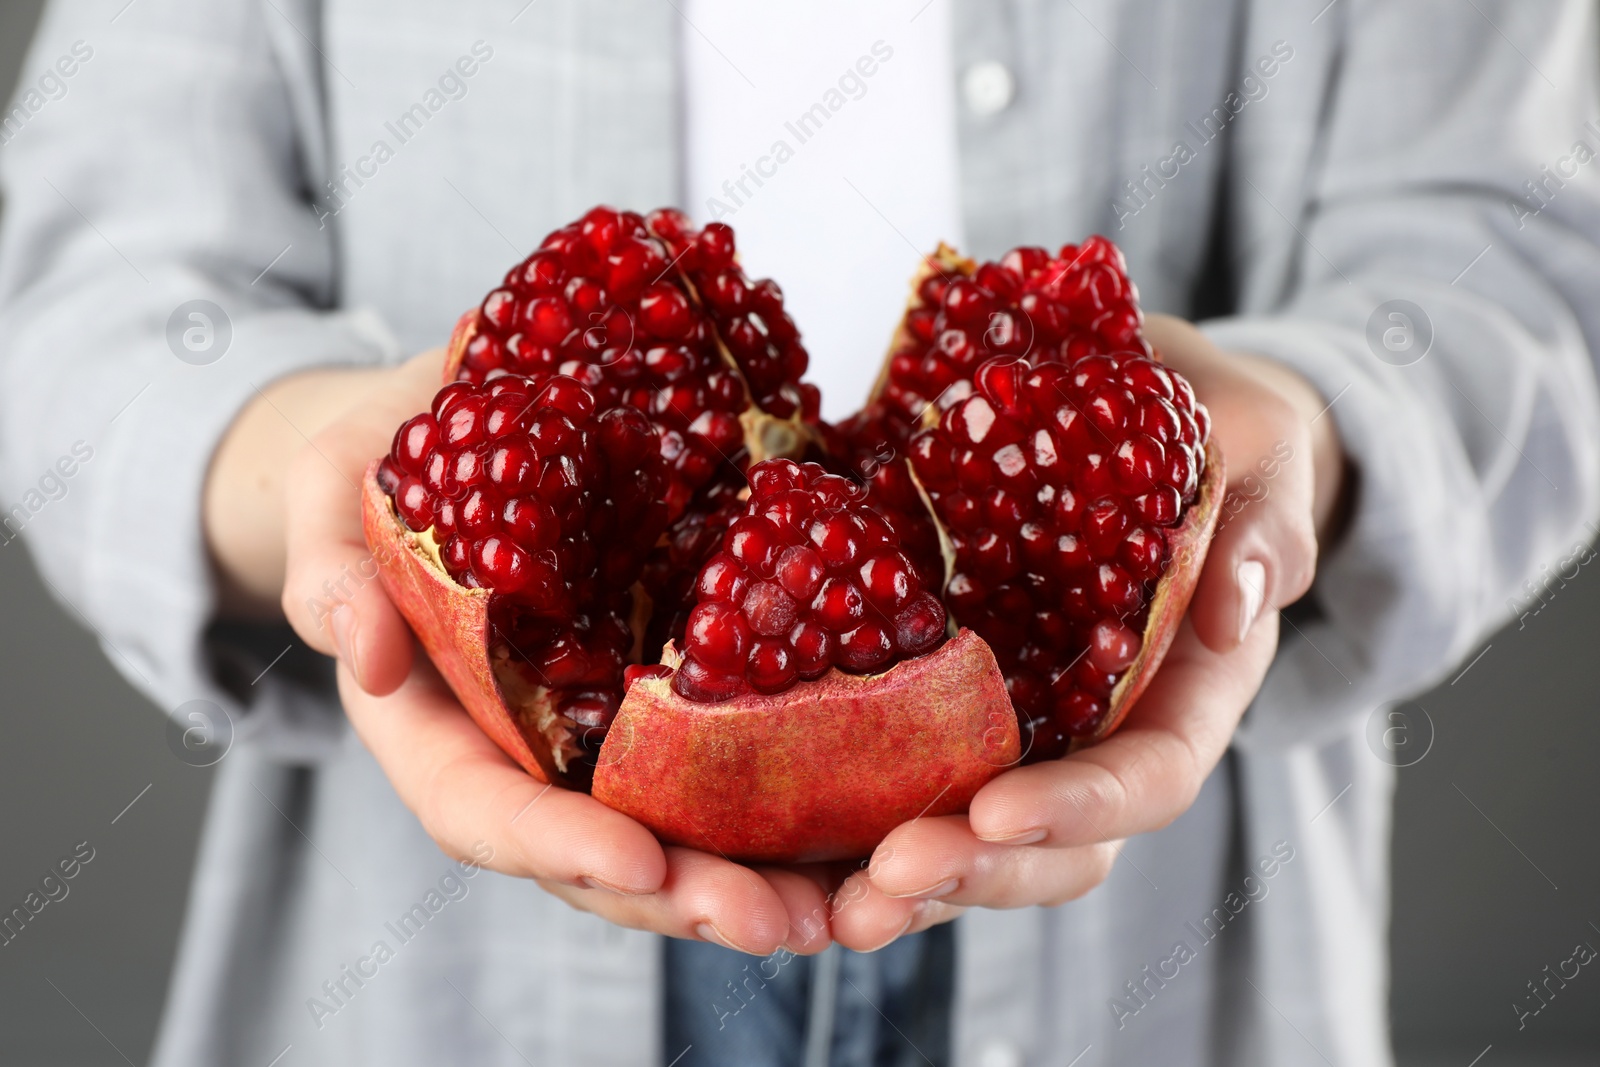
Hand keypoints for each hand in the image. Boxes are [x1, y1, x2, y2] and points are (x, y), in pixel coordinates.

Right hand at [249, 351, 830, 954]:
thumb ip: (331, 569)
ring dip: (763, 880)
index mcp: (437, 726)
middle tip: (780, 923)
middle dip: (689, 897)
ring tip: (846, 910)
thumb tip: (358, 655)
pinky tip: (877, 819)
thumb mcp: (329, 491)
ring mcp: (608, 730)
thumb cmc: (382, 460)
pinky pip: (738, 759)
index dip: (557, 845)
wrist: (463, 413)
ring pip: (683, 830)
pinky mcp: (678, 688)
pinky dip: (802, 802)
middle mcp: (530, 751)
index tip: (637, 862)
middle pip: (603, 853)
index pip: (485, 811)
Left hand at [829, 314, 1344, 950]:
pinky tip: (760, 843)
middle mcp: (1100, 735)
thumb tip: (1240, 607)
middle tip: (880, 887)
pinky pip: (895, 779)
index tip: (994, 813)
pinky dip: (834, 824)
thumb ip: (1266, 525)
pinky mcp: (946, 701)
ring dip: (891, 885)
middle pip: (1048, 849)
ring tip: (807, 910)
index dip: (1077, 808)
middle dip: (968, 876)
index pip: (1146, 780)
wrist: (1155, 418)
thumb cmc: (1217, 433)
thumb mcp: (1262, 450)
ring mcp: (1021, 729)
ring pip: (965, 843)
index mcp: (1187, 694)